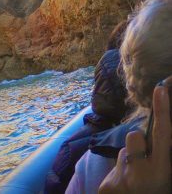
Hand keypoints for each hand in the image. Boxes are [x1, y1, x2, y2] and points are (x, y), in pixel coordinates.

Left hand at [98, 76, 171, 192]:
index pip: (164, 136)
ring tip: (137, 180)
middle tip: (144, 160)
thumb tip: (153, 138)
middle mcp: (143, 173)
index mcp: (163, 172)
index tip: (160, 89)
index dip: (163, 112)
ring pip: (124, 152)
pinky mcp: (107, 184)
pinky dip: (122, 176)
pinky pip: (115, 168)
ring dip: (130, 160)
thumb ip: (161, 157)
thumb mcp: (167, 179)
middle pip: (135, 138)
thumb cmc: (158, 193)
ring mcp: (123, 179)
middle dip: (139, 143)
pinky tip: (126, 191)